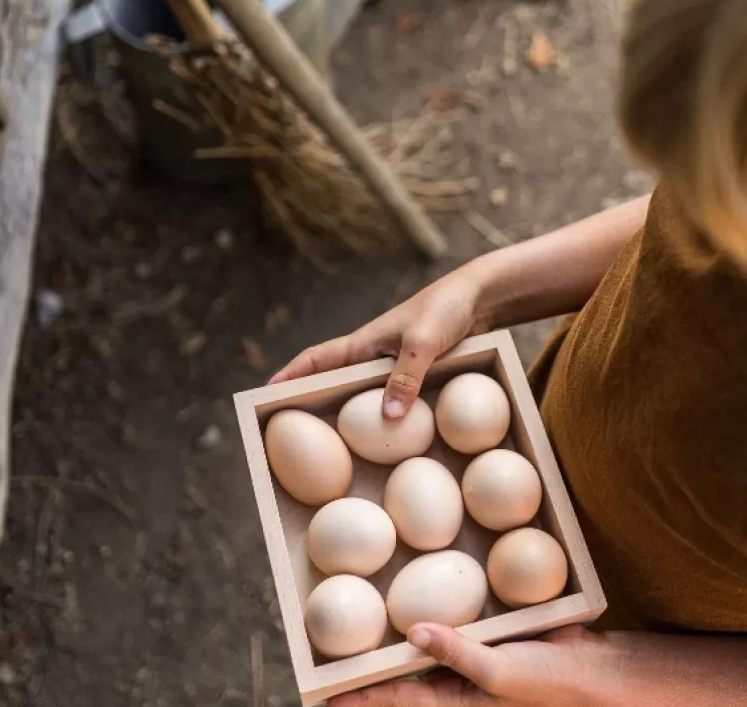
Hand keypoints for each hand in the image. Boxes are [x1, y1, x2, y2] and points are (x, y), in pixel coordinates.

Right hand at [269, 268, 488, 418]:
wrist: (480, 298)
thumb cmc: (445, 310)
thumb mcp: (424, 343)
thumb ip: (406, 377)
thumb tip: (389, 418)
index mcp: (363, 344)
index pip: (316, 360)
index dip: (290, 376)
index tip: (266, 395)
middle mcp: (372, 356)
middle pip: (332, 382)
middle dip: (311, 403)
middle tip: (293, 434)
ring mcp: (393, 366)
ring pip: (363, 395)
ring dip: (349, 415)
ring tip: (334, 447)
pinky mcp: (416, 374)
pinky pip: (393, 399)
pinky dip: (385, 417)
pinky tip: (390, 439)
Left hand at [330, 624, 614, 706]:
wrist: (592, 670)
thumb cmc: (548, 683)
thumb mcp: (499, 673)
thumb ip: (456, 652)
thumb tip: (412, 630)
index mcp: (456, 702)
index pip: (400, 700)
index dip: (364, 696)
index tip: (327, 694)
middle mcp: (457, 684)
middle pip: (405, 679)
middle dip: (372, 673)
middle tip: (334, 660)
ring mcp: (470, 660)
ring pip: (424, 652)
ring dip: (397, 645)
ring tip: (362, 631)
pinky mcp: (486, 638)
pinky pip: (452, 630)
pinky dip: (433, 621)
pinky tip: (415, 603)